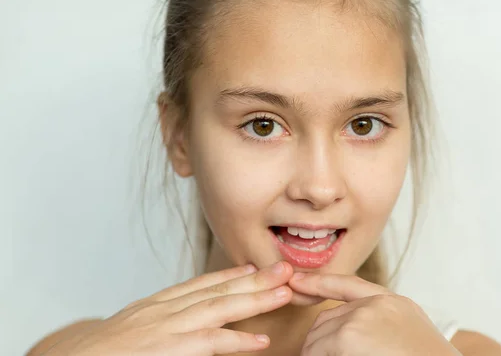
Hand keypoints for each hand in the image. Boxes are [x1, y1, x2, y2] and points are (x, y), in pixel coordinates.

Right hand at [43, 262, 293, 355]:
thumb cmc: (102, 350)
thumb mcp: (135, 325)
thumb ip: (162, 319)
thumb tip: (184, 320)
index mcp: (160, 303)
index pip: (201, 284)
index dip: (230, 275)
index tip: (253, 266)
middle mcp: (168, 309)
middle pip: (218, 289)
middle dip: (254, 279)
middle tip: (285, 270)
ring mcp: (171, 327)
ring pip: (222, 308)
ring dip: (256, 300)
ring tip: (285, 294)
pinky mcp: (173, 348)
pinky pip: (212, 343)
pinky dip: (237, 340)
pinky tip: (261, 341)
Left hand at [289, 273, 461, 355]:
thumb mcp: (407, 335)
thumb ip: (377, 323)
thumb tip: (338, 335)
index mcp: (394, 303)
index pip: (348, 286)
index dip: (320, 283)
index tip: (297, 281)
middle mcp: (376, 304)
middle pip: (327, 318)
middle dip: (320, 341)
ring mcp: (361, 317)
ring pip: (317, 337)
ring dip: (317, 355)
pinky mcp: (347, 337)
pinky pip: (316, 352)